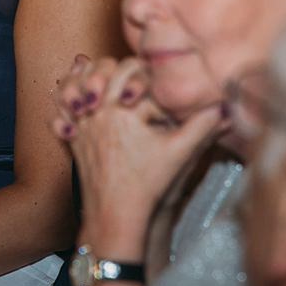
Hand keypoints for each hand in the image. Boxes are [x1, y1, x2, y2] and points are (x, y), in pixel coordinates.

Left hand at [52, 56, 223, 253]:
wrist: (116, 215)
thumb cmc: (148, 185)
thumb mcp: (179, 153)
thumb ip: (203, 126)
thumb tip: (226, 106)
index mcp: (123, 109)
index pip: (133, 71)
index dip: (144, 75)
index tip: (149, 92)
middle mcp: (97, 111)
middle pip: (103, 70)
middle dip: (117, 71)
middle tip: (129, 84)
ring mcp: (80, 123)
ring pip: (75, 82)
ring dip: (86, 76)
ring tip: (99, 77)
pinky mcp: (71, 137)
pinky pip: (60, 106)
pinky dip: (65, 97)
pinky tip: (76, 95)